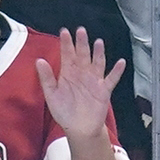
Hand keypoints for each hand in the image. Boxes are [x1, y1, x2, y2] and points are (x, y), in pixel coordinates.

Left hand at [36, 26, 118, 140]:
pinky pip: (111, 79)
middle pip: (83, 55)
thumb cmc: (64, 112)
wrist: (79, 129)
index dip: (66, 43)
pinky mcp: (104, 90)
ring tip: (98, 42)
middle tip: (81, 30)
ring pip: (97, 63)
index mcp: (68, 73)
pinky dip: (116, 71)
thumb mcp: (52, 95)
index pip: (67, 55)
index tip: (64, 32)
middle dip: (82, 43)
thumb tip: (39, 61)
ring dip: (98, 53)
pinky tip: (121, 63)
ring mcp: (94, 81)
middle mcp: (82, 73)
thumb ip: (46, 78)